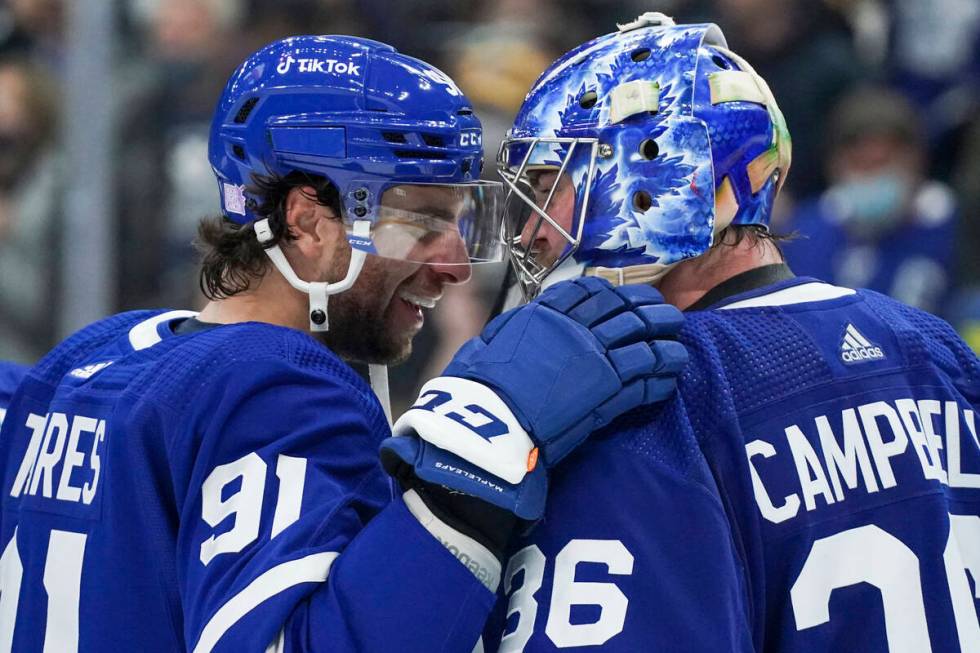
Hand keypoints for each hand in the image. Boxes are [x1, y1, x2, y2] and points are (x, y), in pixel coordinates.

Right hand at [380, 277, 686, 519]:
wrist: (486, 421)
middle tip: (666, 314)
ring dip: (666, 341)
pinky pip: (646, 378)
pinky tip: (671, 377)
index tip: (626, 297)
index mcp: (547, 314)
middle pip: (626, 310)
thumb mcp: (490, 343)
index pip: (590, 293)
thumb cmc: (478, 385)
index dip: (615, 294)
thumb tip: (523, 328)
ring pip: (644, 340)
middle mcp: (577, 329)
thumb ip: (516, 332)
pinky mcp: (610, 392)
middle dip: (650, 310)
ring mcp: (597, 358)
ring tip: (679, 344)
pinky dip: (662, 376)